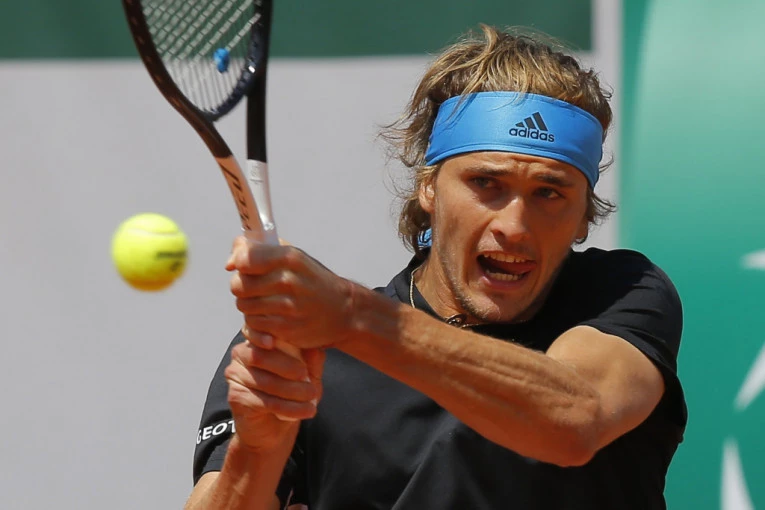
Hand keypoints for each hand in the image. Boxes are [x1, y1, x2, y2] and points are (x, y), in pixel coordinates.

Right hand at [224, 340, 324, 452]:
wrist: (274, 429)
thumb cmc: (291, 394)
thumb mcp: (308, 375)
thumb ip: (311, 360)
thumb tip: (315, 347)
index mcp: (257, 341)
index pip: (257, 332)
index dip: (261, 335)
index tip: (273, 341)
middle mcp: (241, 355)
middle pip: (261, 357)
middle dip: (288, 368)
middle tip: (310, 381)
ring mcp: (235, 375)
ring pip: (265, 381)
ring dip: (293, 391)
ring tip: (313, 398)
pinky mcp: (236, 397)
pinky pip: (264, 401)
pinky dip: (288, 407)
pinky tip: (305, 411)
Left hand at [226, 236, 356, 349]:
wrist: (343, 312)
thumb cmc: (312, 281)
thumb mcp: (293, 257)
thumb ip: (259, 250)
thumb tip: (230, 262)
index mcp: (290, 258)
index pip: (246, 258)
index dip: (239, 263)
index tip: (244, 267)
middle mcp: (288, 281)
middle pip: (239, 285)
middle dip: (242, 287)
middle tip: (254, 289)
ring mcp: (288, 306)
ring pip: (243, 306)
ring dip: (248, 306)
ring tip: (263, 304)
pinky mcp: (286, 328)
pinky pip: (253, 324)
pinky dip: (256, 322)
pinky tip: (269, 318)